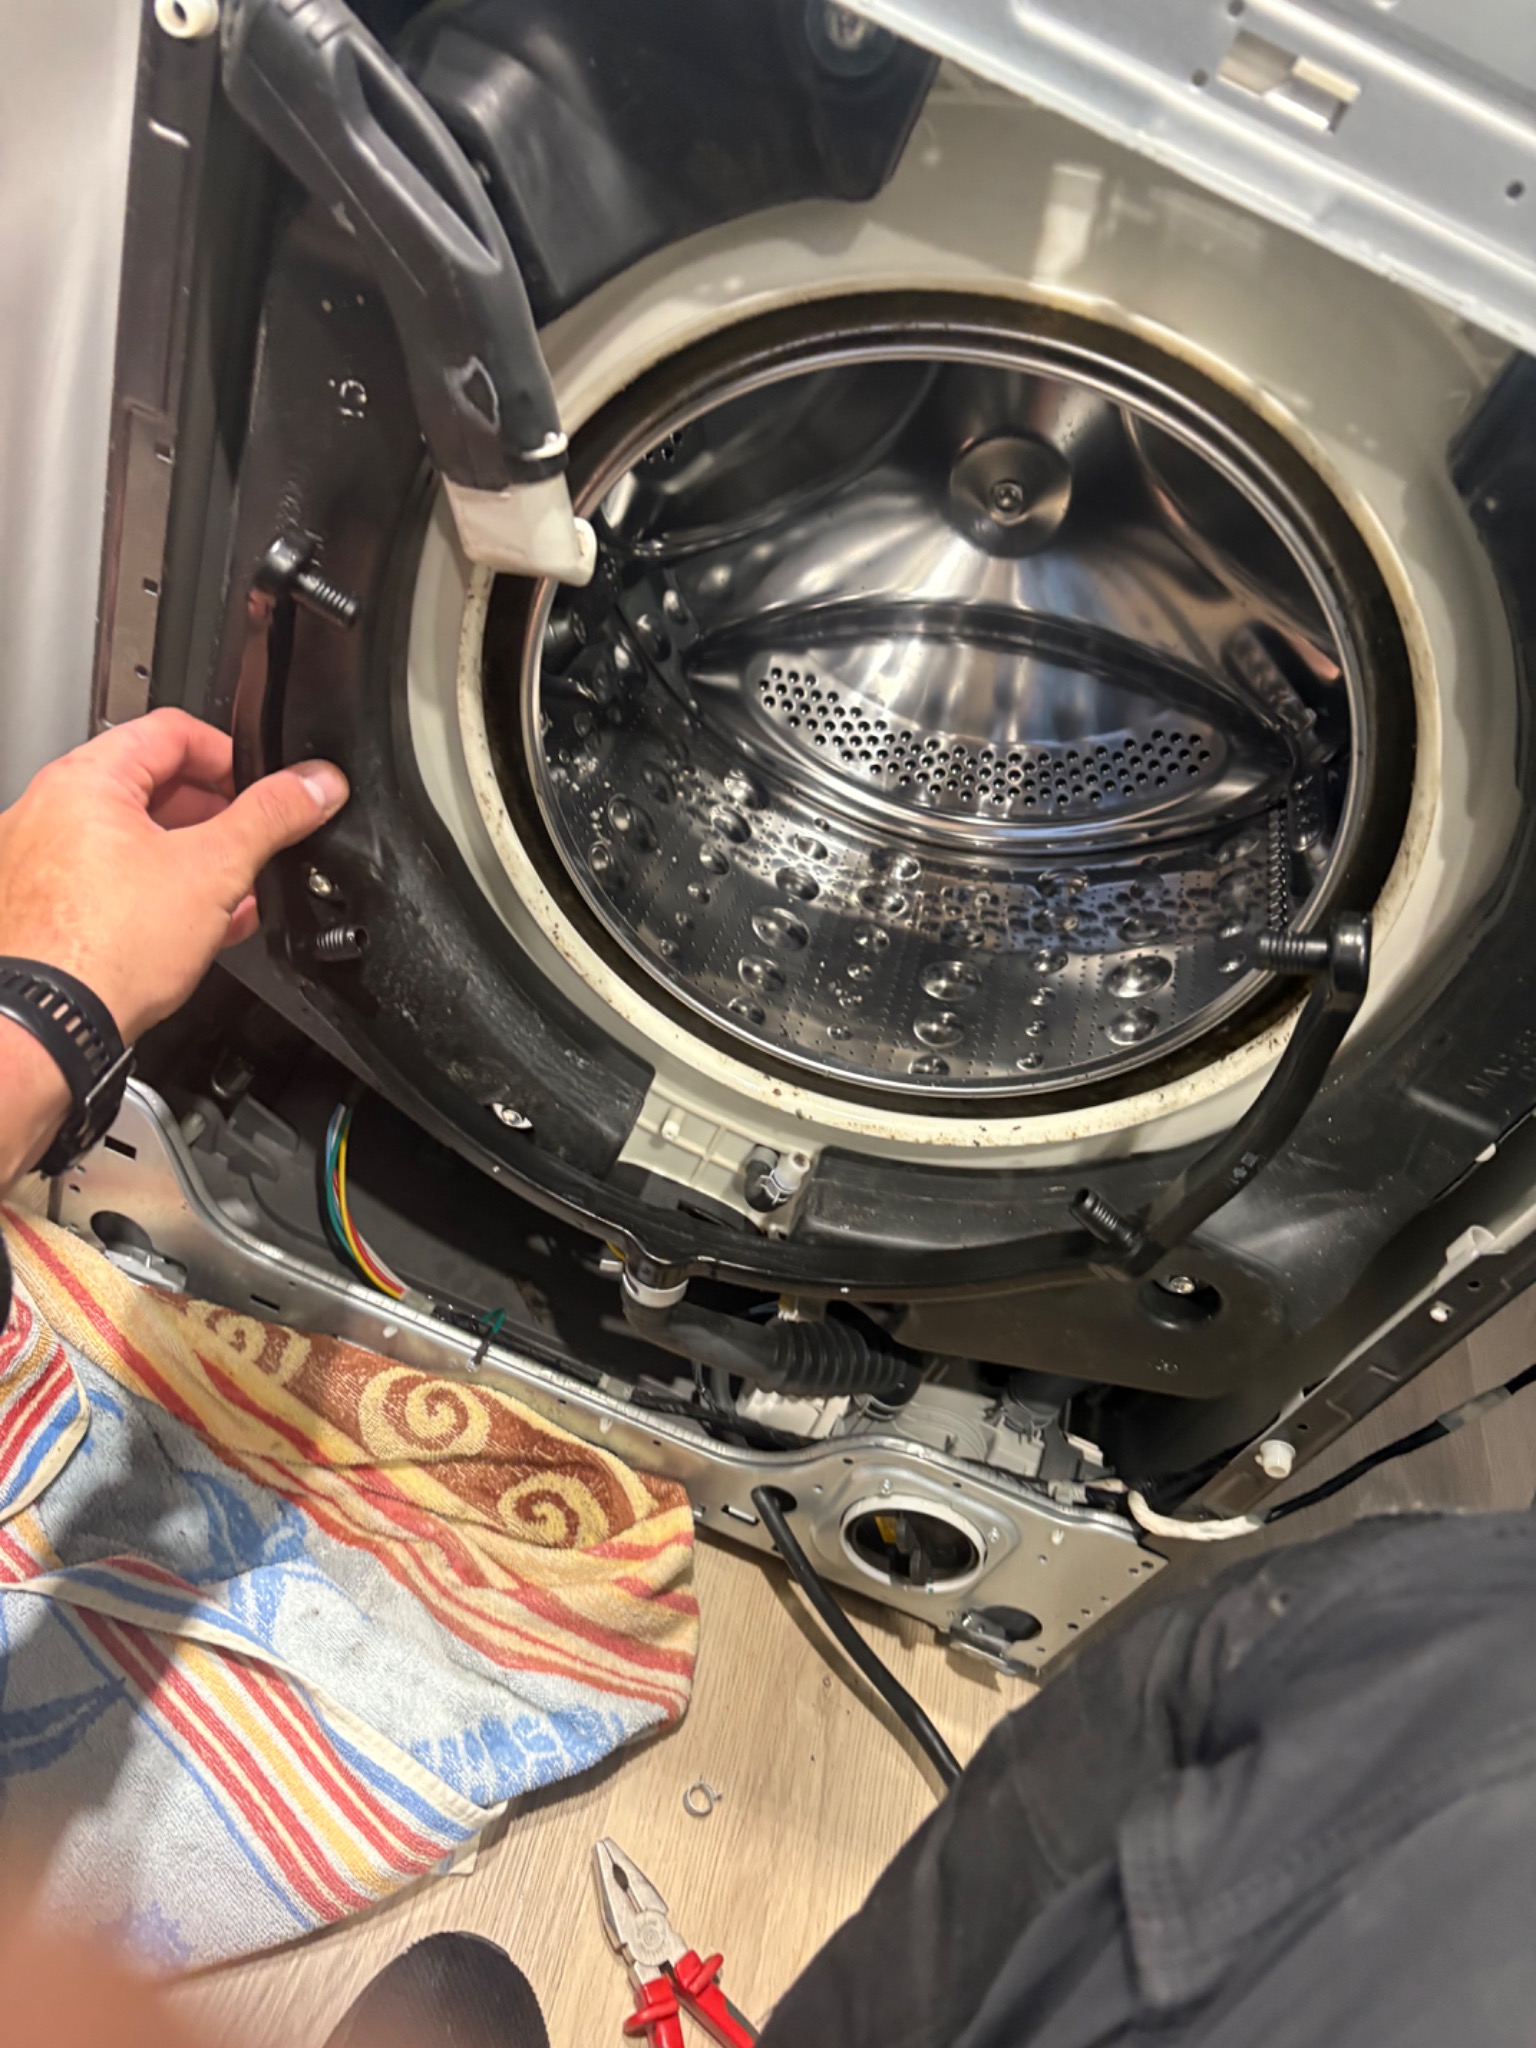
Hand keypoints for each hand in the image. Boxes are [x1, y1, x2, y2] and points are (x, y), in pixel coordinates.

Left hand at [0, 709, 347, 1039]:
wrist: (50, 1025)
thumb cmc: (101, 948)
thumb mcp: (214, 870)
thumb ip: (271, 819)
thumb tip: (314, 785)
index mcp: (84, 781)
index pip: (172, 732)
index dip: (232, 756)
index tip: (266, 788)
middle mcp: (50, 812)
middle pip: (153, 786)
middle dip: (216, 815)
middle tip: (255, 842)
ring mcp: (40, 863)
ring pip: (134, 841)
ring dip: (191, 860)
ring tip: (232, 891)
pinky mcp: (44, 911)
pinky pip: (111, 885)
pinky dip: (157, 894)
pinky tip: (196, 927)